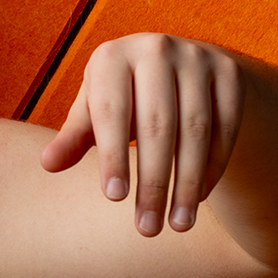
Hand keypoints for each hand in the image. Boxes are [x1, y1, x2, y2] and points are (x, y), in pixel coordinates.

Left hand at [39, 33, 243, 236]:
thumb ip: (74, 137)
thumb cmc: (122, 97)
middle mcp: (156, 49)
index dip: (113, 156)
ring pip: (196, 130)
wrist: (177, 64)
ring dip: (187, 183)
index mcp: (113, 56)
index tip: (114, 199)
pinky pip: (225, 126)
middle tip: (148, 229)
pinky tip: (199, 198)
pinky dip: (213, 167)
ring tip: (178, 225)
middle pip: (157, 125)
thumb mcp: (93, 111)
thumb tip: (47, 164)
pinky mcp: (230, 71)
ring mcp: (198, 57)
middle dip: (153, 183)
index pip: (112, 111)